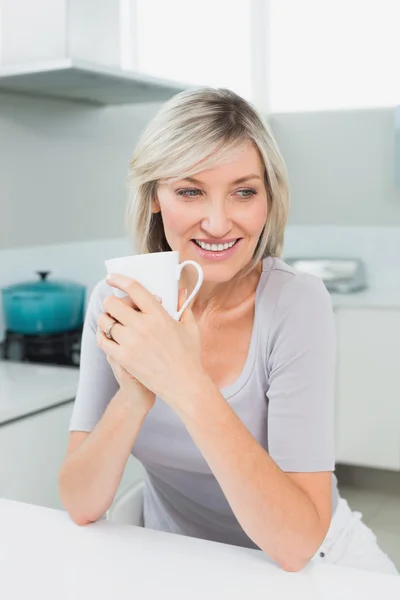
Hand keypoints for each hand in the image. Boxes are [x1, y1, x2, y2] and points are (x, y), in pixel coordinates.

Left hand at [97, 275, 205, 412]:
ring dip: (105, 319)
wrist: (184, 384)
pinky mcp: (124, 358)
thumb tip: (180, 291)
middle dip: (110, 302)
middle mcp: (143, 326)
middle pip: (113, 303)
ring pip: (105, 321)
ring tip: (110, 321)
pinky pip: (103, 340)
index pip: (134, 289)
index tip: (112, 278)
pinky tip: (107, 335)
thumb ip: (184, 306)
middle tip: (113, 305)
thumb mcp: (191, 328)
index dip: (119, 279)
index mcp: (159, 315)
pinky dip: (102, 335)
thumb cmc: (190, 356)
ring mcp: (131, 342)